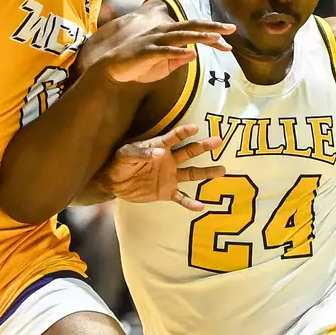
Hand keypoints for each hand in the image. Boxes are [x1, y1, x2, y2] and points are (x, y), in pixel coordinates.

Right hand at [98, 19, 234, 84]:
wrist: (113, 70)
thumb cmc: (140, 66)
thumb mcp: (164, 64)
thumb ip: (178, 58)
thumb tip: (193, 54)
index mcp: (169, 34)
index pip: (195, 30)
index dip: (213, 33)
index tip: (230, 41)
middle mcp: (163, 33)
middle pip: (192, 27)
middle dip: (213, 27)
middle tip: (231, 29)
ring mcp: (154, 41)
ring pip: (181, 35)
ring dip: (199, 36)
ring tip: (216, 38)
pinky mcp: (146, 51)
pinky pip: (165, 50)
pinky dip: (178, 51)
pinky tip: (191, 53)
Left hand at [98, 123, 224, 210]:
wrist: (113, 183)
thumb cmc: (119, 163)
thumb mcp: (126, 154)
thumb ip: (143, 153)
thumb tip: (160, 153)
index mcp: (159, 148)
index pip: (173, 138)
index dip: (183, 133)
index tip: (195, 128)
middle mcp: (169, 161)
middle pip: (189, 152)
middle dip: (204, 147)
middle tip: (218, 141)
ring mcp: (170, 177)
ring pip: (192, 174)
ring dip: (206, 172)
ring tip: (221, 171)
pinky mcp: (167, 192)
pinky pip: (181, 197)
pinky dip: (190, 203)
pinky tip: (200, 206)